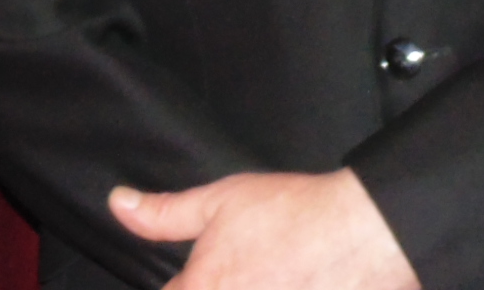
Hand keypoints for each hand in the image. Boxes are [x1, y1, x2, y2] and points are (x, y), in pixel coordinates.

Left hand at [109, 168, 418, 289]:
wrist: (364, 233)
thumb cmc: (294, 214)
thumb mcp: (219, 202)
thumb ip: (164, 213)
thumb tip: (119, 204)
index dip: (177, 288)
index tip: (190, 281)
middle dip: (212, 289)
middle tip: (243, 272)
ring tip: (266, 277)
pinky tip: (285, 285)